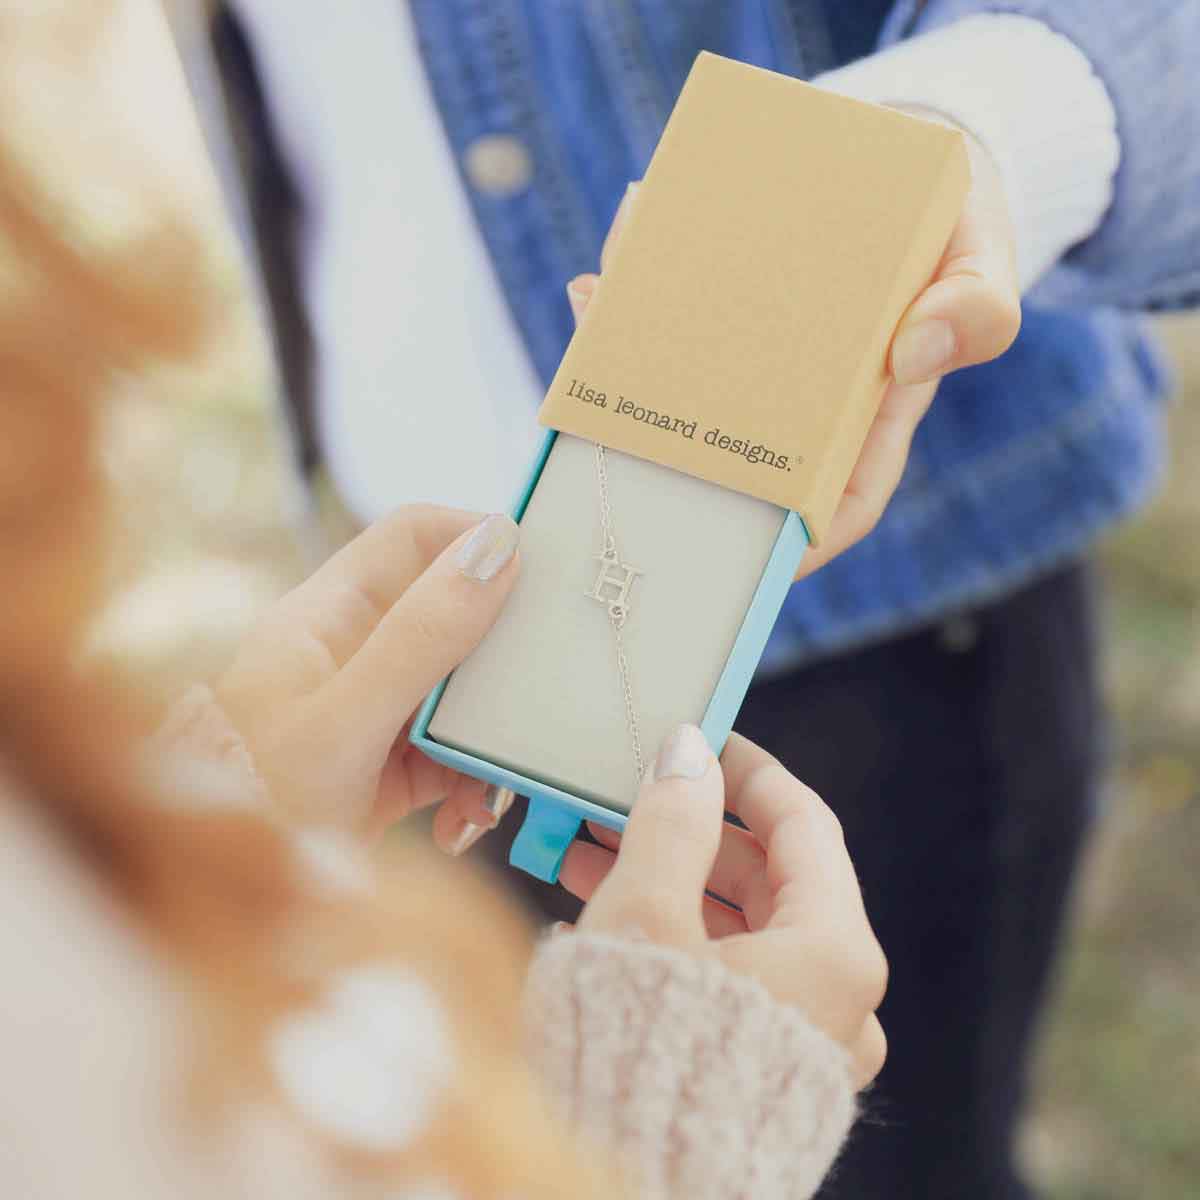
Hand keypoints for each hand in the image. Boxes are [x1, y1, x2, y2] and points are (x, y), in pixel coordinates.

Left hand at [215, 507, 519, 850]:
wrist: (227, 903)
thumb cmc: (254, 799)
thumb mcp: (344, 717)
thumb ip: (421, 636)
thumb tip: (496, 548)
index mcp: (330, 615)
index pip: (413, 538)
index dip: (474, 537)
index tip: (539, 565)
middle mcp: (355, 653)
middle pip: (453, 617)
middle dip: (498, 662)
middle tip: (534, 692)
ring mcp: (374, 710)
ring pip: (463, 694)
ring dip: (488, 740)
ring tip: (489, 791)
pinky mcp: (390, 767)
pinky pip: (454, 756)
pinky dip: (471, 786)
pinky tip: (463, 824)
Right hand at [559, 725, 887, 1089]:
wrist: (629, 1190)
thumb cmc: (642, 1051)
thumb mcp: (647, 913)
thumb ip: (671, 819)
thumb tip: (690, 749)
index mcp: (835, 949)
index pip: (803, 823)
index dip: (747, 770)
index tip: (699, 736)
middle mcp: (840, 997)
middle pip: (769, 878)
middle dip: (690, 830)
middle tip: (625, 796)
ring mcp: (808, 1041)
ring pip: (742, 929)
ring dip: (671, 879)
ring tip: (592, 848)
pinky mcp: (768, 1073)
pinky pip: (730, 977)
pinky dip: (676, 935)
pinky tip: (610, 912)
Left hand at [568, 135, 1019, 576]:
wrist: (912, 161)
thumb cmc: (956, 229)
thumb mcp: (984, 262)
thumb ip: (978, 309)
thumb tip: (911, 355)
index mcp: (866, 418)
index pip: (830, 503)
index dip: (790, 543)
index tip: (745, 563)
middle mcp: (797, 401)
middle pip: (733, 449)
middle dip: (673, 448)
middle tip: (622, 430)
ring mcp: (749, 358)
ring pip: (683, 384)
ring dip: (631, 363)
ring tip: (595, 310)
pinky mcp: (718, 310)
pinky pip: (666, 321)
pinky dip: (632, 298)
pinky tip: (601, 274)